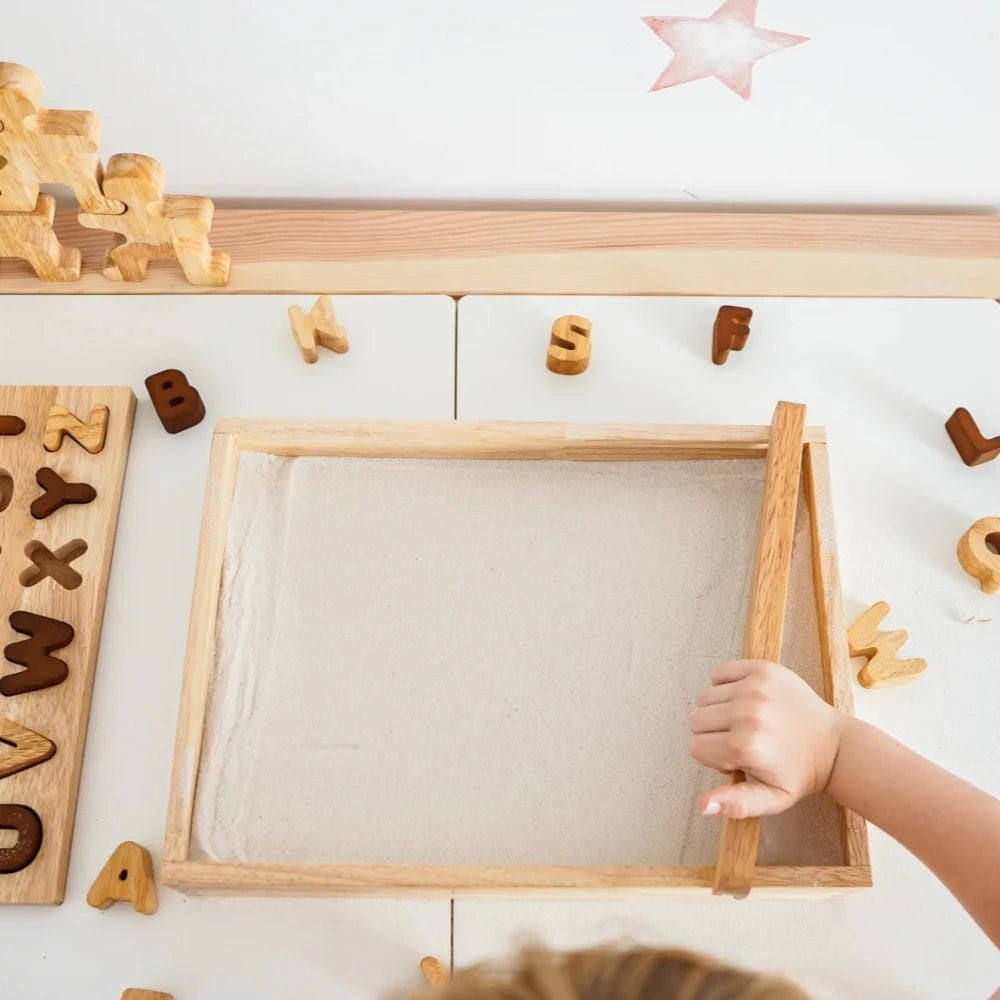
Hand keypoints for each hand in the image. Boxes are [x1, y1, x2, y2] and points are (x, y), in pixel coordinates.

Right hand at [689, 659, 845, 819]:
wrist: (834, 745)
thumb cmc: (799, 774)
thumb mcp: (770, 799)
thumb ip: (734, 804)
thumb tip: (703, 805)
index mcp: (745, 747)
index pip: (696, 747)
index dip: (713, 757)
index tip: (736, 759)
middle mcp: (747, 713)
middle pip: (696, 720)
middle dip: (712, 733)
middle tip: (740, 740)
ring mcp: (755, 687)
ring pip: (704, 697)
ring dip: (718, 710)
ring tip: (744, 721)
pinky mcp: (761, 669)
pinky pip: (719, 673)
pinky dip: (724, 685)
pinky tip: (743, 699)